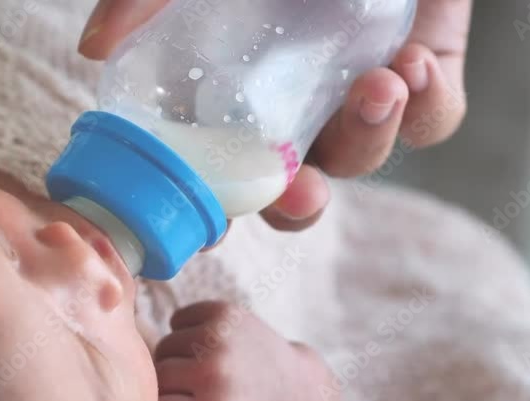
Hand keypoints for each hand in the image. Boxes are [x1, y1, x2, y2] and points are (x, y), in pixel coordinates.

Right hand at [78, 0, 470, 232]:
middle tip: (298, 192)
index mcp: (237, 91)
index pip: (223, 172)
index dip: (216, 207)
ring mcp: (359, 91)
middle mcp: (295, 103)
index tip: (212, 224)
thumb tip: (93, 47)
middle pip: (295, 189)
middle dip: (296, 207)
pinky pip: (435, 118)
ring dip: (368, 140)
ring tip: (377, 85)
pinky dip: (424, 107)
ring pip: (363, 157)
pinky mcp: (427, 70)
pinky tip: (408, 63)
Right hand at [151, 301, 338, 400]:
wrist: (297, 394)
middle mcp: (217, 372)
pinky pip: (179, 320)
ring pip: (164, 347)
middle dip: (168, 390)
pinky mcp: (225, 312)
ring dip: (175, 361)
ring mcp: (221, 337)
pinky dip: (185, 333)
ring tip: (202, 375)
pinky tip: (208, 351)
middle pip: (156, 378)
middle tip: (194, 398)